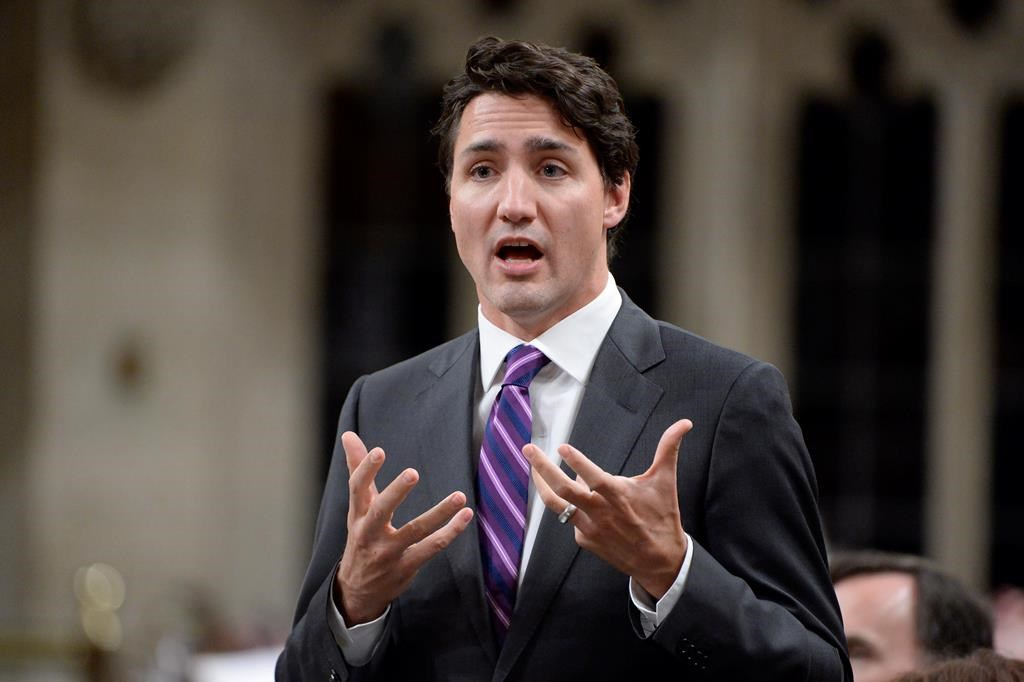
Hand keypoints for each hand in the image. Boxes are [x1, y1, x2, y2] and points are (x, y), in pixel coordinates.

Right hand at [336, 431, 473, 624]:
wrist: (358, 591)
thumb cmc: (361, 537)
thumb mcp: (356, 506)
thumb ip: (357, 469)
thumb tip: (348, 435)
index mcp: (357, 515)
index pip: (357, 489)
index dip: (365, 470)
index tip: (378, 451)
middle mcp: (370, 533)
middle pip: (381, 511)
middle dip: (396, 492)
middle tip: (413, 473)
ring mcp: (389, 552)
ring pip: (415, 531)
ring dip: (439, 513)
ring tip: (459, 496)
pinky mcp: (407, 566)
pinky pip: (431, 547)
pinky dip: (449, 532)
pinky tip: (465, 516)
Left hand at [524, 419, 692, 599]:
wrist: (659, 561)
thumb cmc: (662, 517)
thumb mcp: (664, 481)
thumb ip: (668, 450)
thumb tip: (684, 424)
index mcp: (617, 495)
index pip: (593, 477)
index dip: (577, 462)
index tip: (562, 447)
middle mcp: (599, 511)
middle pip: (563, 490)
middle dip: (542, 468)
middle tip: (528, 450)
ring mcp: (589, 528)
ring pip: (557, 506)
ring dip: (542, 486)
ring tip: (533, 469)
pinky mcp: (585, 540)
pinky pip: (571, 519)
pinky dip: (569, 505)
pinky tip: (573, 497)